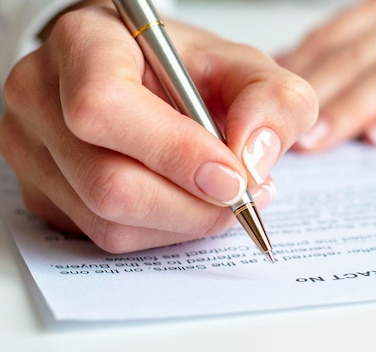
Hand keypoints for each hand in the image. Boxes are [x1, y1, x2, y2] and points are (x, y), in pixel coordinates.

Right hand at [0, 4, 316, 252]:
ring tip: (223, 197)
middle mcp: (41, 97)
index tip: (233, 177)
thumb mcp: (245, 68)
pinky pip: (105, 236)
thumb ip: (273, 100)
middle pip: (108, 183)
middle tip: (243, 196)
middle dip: (192, 205)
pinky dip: (161, 231)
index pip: (104, 106)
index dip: (174, 152)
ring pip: (109, 222)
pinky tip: (187, 202)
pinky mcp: (44, 192)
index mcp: (84, 43)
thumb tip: (254, 158)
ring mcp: (33, 150)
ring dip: (183, 222)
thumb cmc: (186, 69)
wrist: (148, 80)